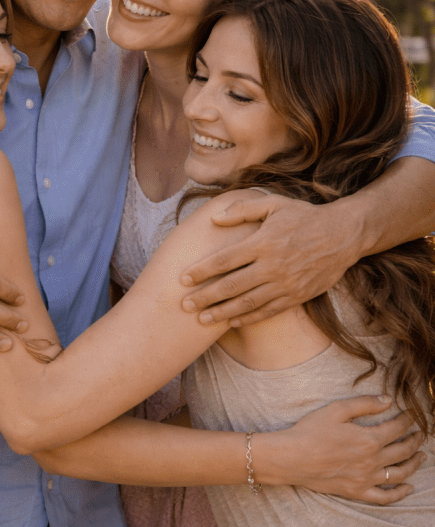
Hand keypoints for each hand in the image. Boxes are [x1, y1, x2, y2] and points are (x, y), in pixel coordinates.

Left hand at [181, 194, 358, 326]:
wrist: (344, 235)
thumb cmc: (304, 216)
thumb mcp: (274, 204)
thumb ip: (242, 209)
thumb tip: (214, 218)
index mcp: (263, 242)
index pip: (225, 260)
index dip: (202, 271)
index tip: (182, 279)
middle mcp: (272, 265)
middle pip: (231, 286)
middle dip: (205, 297)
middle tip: (184, 305)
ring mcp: (285, 283)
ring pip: (247, 303)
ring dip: (222, 313)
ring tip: (202, 320)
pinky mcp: (296, 296)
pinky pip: (267, 311)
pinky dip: (248, 318)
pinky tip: (231, 322)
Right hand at [262, 395, 424, 503]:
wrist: (292, 458)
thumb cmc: (311, 431)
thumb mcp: (336, 410)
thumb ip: (365, 404)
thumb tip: (388, 400)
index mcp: (369, 439)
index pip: (397, 428)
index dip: (408, 419)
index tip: (413, 414)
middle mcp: (372, 461)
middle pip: (403, 451)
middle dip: (415, 441)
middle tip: (421, 434)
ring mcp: (366, 479)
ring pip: (399, 474)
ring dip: (414, 464)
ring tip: (421, 457)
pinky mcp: (356, 492)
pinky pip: (385, 497)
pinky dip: (400, 493)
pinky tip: (408, 488)